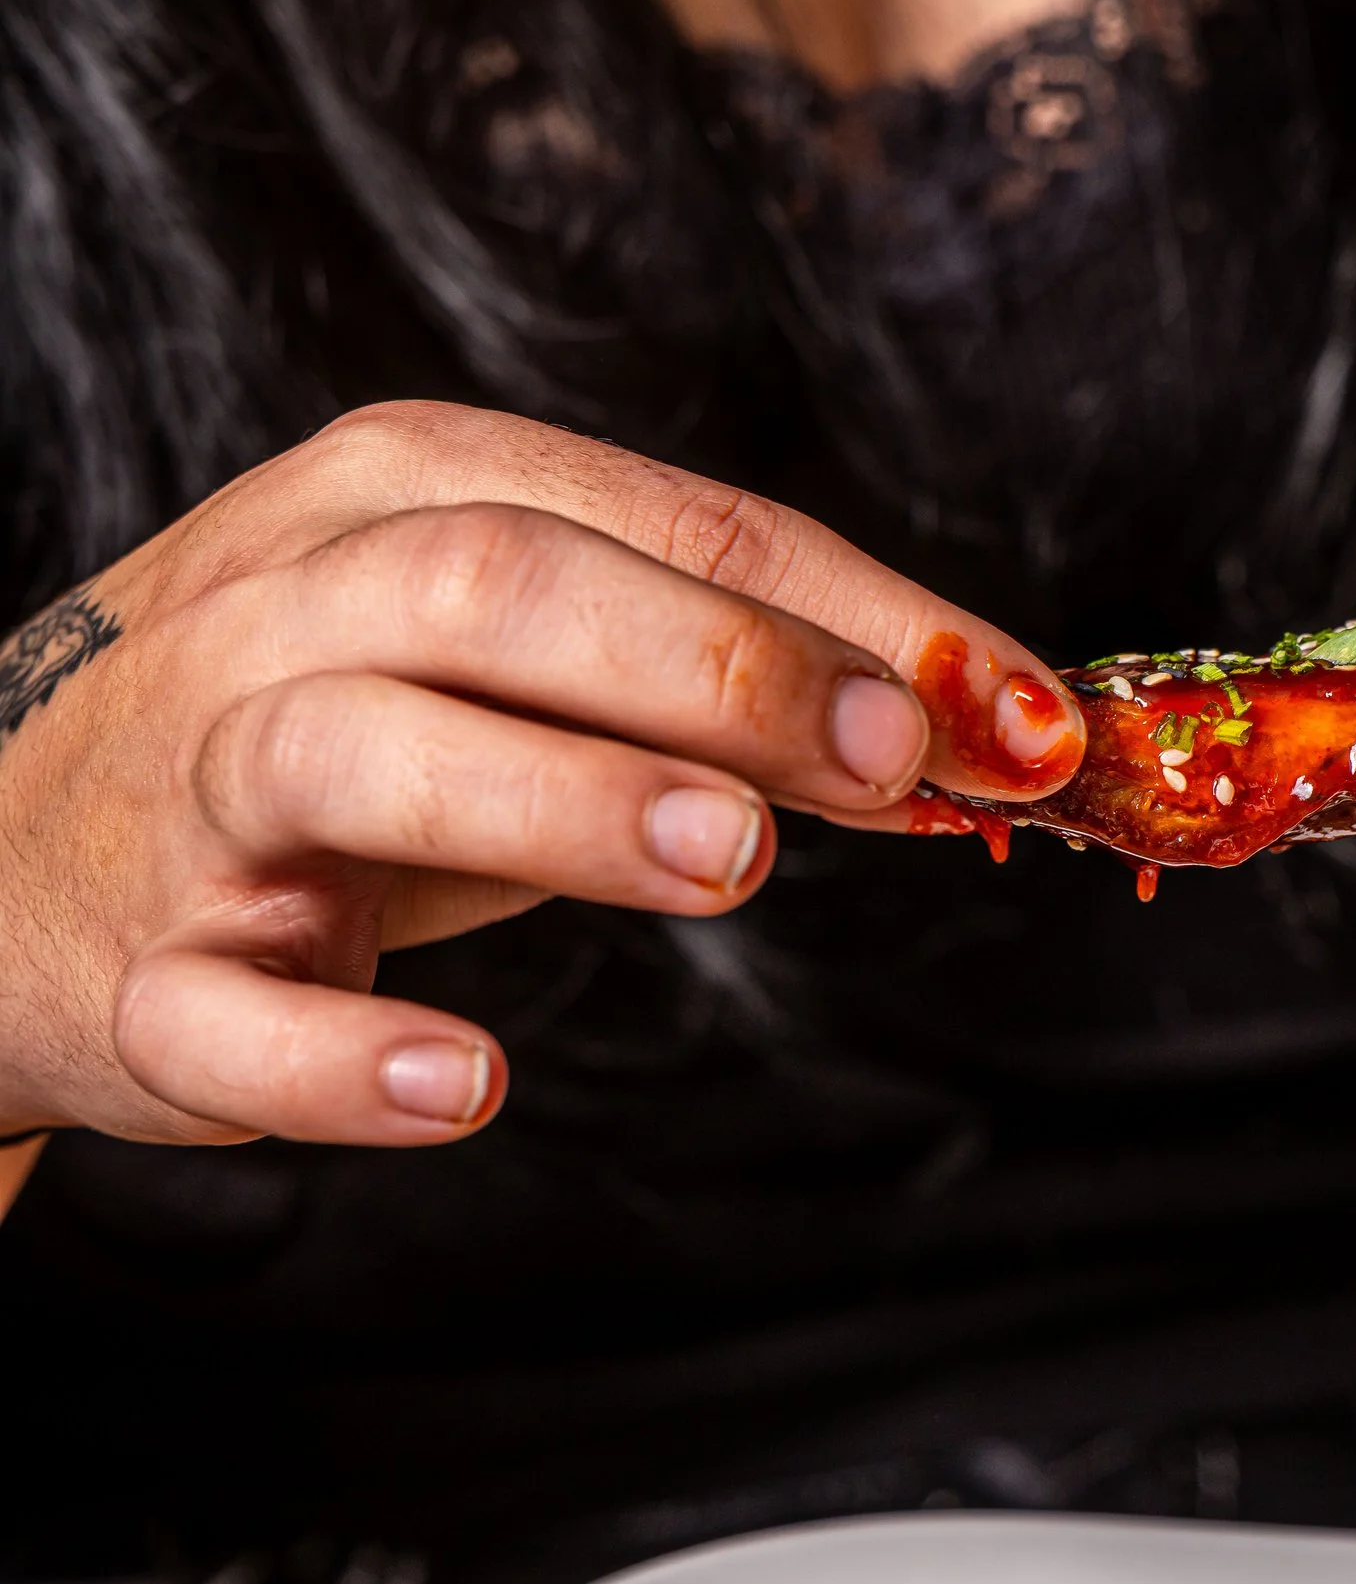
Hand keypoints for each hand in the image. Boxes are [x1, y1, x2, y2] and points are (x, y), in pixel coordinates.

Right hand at [0, 402, 1079, 1147]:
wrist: (11, 862)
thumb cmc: (327, 745)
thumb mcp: (518, 671)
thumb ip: (720, 684)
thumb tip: (965, 734)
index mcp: (405, 497)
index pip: (670, 520)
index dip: (865, 618)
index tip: (1027, 714)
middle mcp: (289, 608)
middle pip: (503, 586)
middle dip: (722, 665)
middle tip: (899, 762)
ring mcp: (198, 785)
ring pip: (357, 749)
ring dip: (560, 797)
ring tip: (728, 859)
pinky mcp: (141, 971)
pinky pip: (230, 1015)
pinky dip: (346, 1055)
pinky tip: (469, 1086)